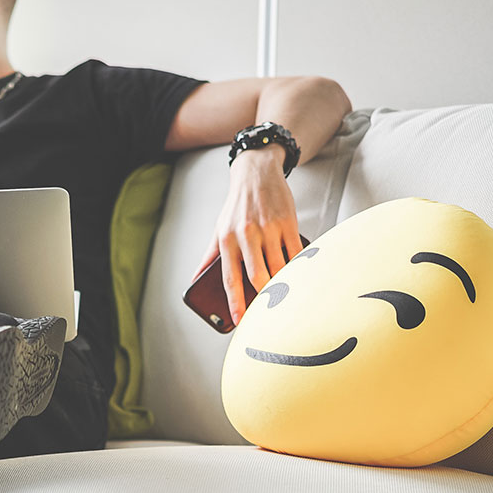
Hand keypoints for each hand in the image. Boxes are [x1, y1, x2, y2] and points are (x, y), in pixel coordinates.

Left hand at [193, 148, 302, 325]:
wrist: (256, 173)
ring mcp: (269, 229)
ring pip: (279, 267)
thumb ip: (209, 257)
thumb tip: (195, 280)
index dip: (234, 301)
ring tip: (284, 297)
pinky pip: (295, 252)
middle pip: (257, 276)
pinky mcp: (288, 222)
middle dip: (263, 297)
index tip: (239, 319)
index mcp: (227, 240)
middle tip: (268, 311)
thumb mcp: (218, 230)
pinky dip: (297, 267)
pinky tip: (298, 276)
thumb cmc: (237, 206)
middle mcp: (247, 235)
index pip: (230, 278)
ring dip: (283, 285)